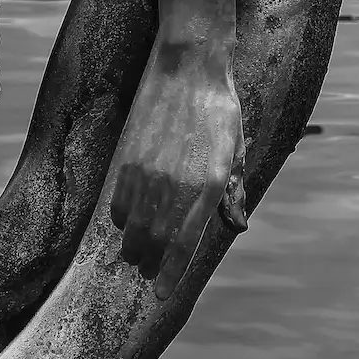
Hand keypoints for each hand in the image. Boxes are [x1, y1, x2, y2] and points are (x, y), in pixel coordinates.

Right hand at [109, 58, 246, 301]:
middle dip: (150, 263)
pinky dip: (122, 219)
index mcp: (208, 184)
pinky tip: (127, 222)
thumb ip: (232, 191)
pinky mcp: (128, 159)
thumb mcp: (234, 149)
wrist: (188, 65)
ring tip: (135, 254)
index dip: (171, 273)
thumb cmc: (219, 108)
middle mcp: (176, 184)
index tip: (161, 293)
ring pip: (134, 227)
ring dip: (133, 246)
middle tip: (148, 272)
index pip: (184, 243)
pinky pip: (119, 203)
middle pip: (154, 242)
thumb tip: (238, 226)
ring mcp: (148, 173)